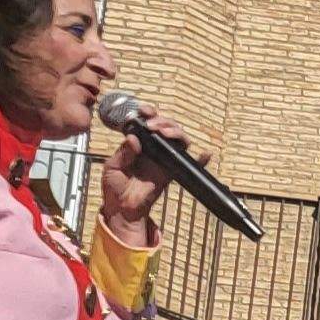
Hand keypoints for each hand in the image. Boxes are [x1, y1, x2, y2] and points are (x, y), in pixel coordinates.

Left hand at [97, 100, 196, 230]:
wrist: (123, 208)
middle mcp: (153, 148)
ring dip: (175, 131)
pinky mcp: (172, 172)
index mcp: (137, 143)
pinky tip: (206, 155)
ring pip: (178, 139)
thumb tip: (134, 138)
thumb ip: (123, 152)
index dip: (148, 113)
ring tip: (165, 133)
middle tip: (152, 125)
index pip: (147, 123)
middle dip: (162, 120)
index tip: (144, 110)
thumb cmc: (115, 186)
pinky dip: (201, 160)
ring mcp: (164, 159)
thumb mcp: (112, 167)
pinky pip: (189, 164)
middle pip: (166, 127)